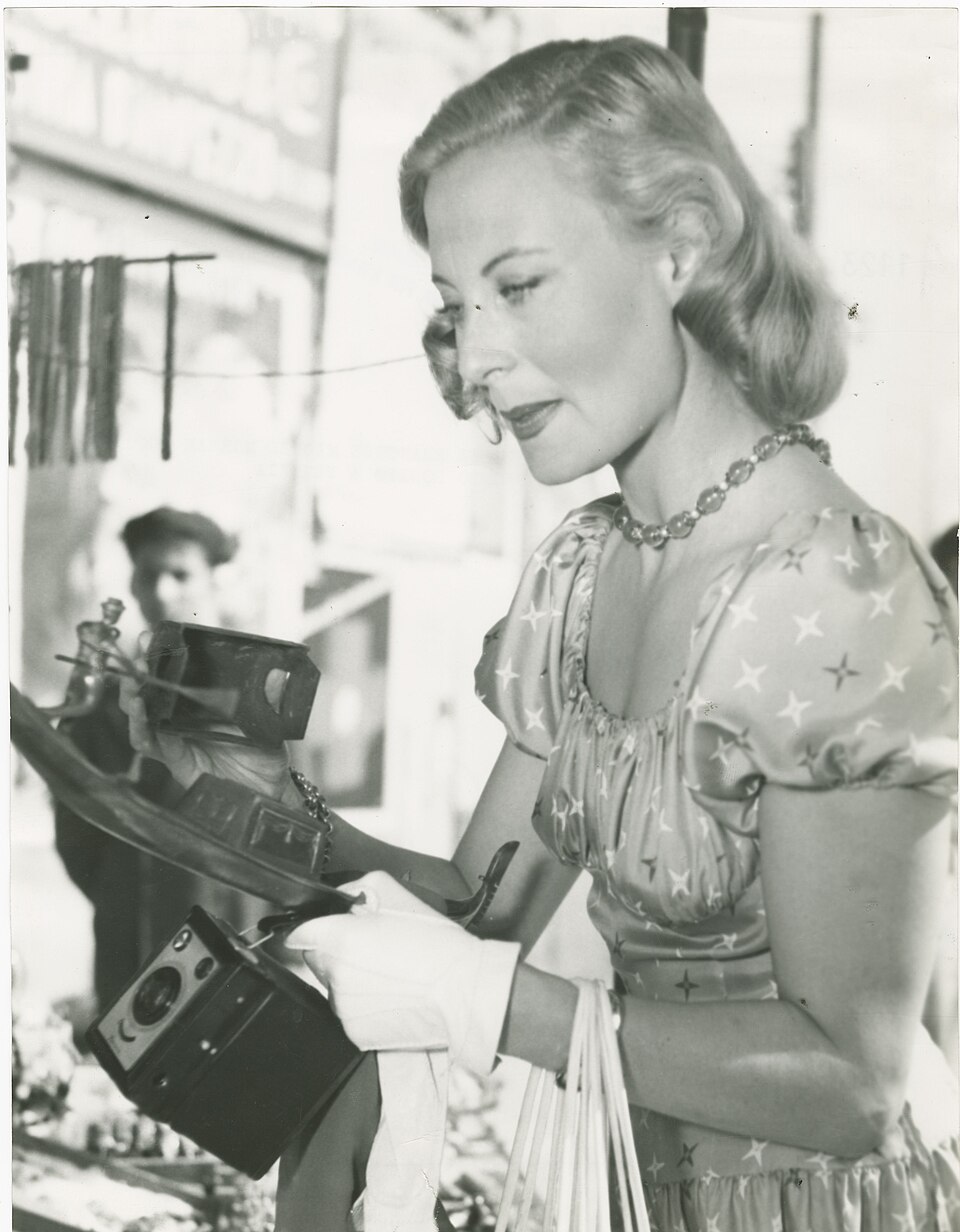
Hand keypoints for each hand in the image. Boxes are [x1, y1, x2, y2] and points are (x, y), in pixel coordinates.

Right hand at [118, 662, 291, 797]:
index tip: (153, 635)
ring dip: (134, 694)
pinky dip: (141, 728)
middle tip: (139, 647)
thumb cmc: (265, 751)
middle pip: (150, 689)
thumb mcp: (269, 718)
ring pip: (142, 714)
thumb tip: (277, 677)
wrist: (269, 788)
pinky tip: (140, 710)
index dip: (160, 654)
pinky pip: (150, 744)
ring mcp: (176, 738)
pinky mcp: (175, 760)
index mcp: (203, 701)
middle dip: (140, 667)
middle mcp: (184, 717)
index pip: (174, 673)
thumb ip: (269, 699)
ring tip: (135, 679)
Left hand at [286, 871, 519, 1073]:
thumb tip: (338, 898)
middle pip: (317, 960)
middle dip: (337, 951)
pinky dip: (364, 1004)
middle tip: (372, 947)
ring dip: (351, 979)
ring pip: (333, 987)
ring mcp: (344, 1009)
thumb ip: (354, 890)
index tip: (321, 928)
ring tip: (388, 972)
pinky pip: (349, 1012)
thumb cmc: (436, 945)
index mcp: (339, 940)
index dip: (311, 927)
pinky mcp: (355, 1033)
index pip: (298, 933)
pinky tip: (391, 993)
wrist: (463, 990)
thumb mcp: (394, 893)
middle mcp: (335, 977)